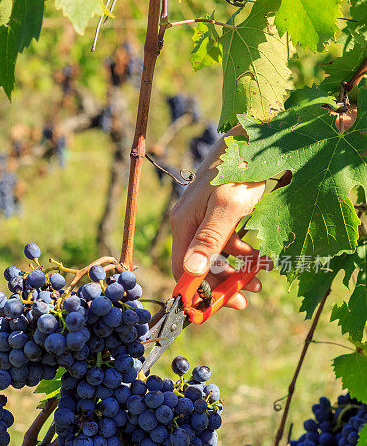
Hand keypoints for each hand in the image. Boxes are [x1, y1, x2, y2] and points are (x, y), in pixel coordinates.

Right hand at [170, 130, 265, 309]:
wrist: (255, 137)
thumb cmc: (239, 169)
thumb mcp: (228, 206)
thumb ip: (210, 238)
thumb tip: (191, 270)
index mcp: (183, 223)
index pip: (182, 269)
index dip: (197, 291)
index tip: (217, 308)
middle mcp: (190, 223)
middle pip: (201, 265)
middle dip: (224, 282)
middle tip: (248, 297)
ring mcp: (206, 219)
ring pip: (219, 255)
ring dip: (239, 268)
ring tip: (262, 273)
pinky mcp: (222, 214)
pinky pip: (230, 241)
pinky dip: (246, 251)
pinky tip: (262, 253)